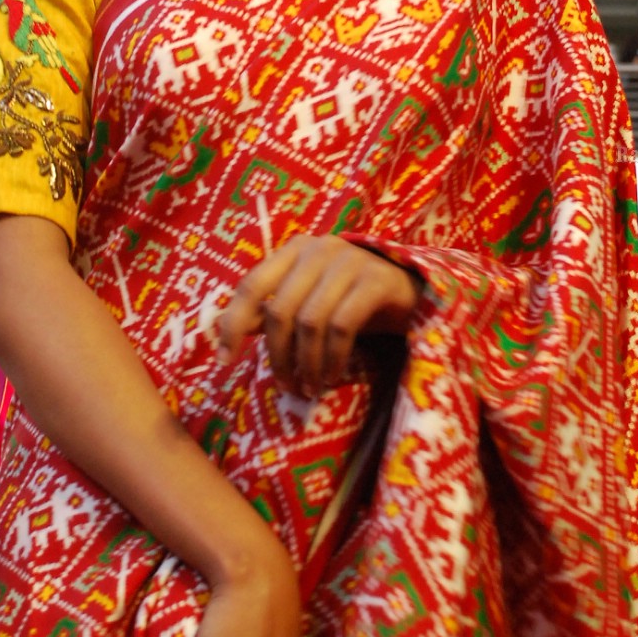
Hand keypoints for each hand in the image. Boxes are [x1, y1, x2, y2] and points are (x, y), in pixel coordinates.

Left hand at [215, 235, 420, 396]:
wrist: (413, 295)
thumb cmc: (352, 300)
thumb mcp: (309, 303)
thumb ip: (271, 312)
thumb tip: (225, 333)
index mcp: (294, 250)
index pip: (251, 285)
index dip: (232, 324)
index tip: (225, 362)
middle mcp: (319, 249)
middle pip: (280, 309)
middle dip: (278, 356)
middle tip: (286, 386)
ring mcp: (350, 261)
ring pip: (310, 321)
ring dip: (306, 363)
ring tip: (309, 388)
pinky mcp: (377, 280)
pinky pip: (342, 326)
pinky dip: (332, 358)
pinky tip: (331, 377)